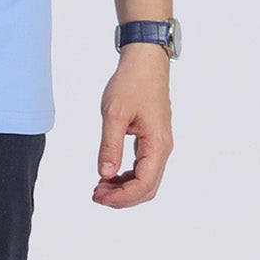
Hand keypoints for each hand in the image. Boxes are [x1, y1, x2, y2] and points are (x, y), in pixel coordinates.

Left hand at [93, 51, 172, 206]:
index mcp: (157, 144)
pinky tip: (110, 174)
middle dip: (122, 197)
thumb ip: (110, 145)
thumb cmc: (132, 82)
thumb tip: (105, 173)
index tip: (99, 196)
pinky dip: (127, 176)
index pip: (144, 184)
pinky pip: (143, 167)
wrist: (145, 62)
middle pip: (147, 188)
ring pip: (146, 180)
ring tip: (100, 186)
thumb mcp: (115, 113)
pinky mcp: (152, 140)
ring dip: (124, 188)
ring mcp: (159, 144)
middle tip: (96, 194)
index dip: (121, 197)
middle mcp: (162, 148)